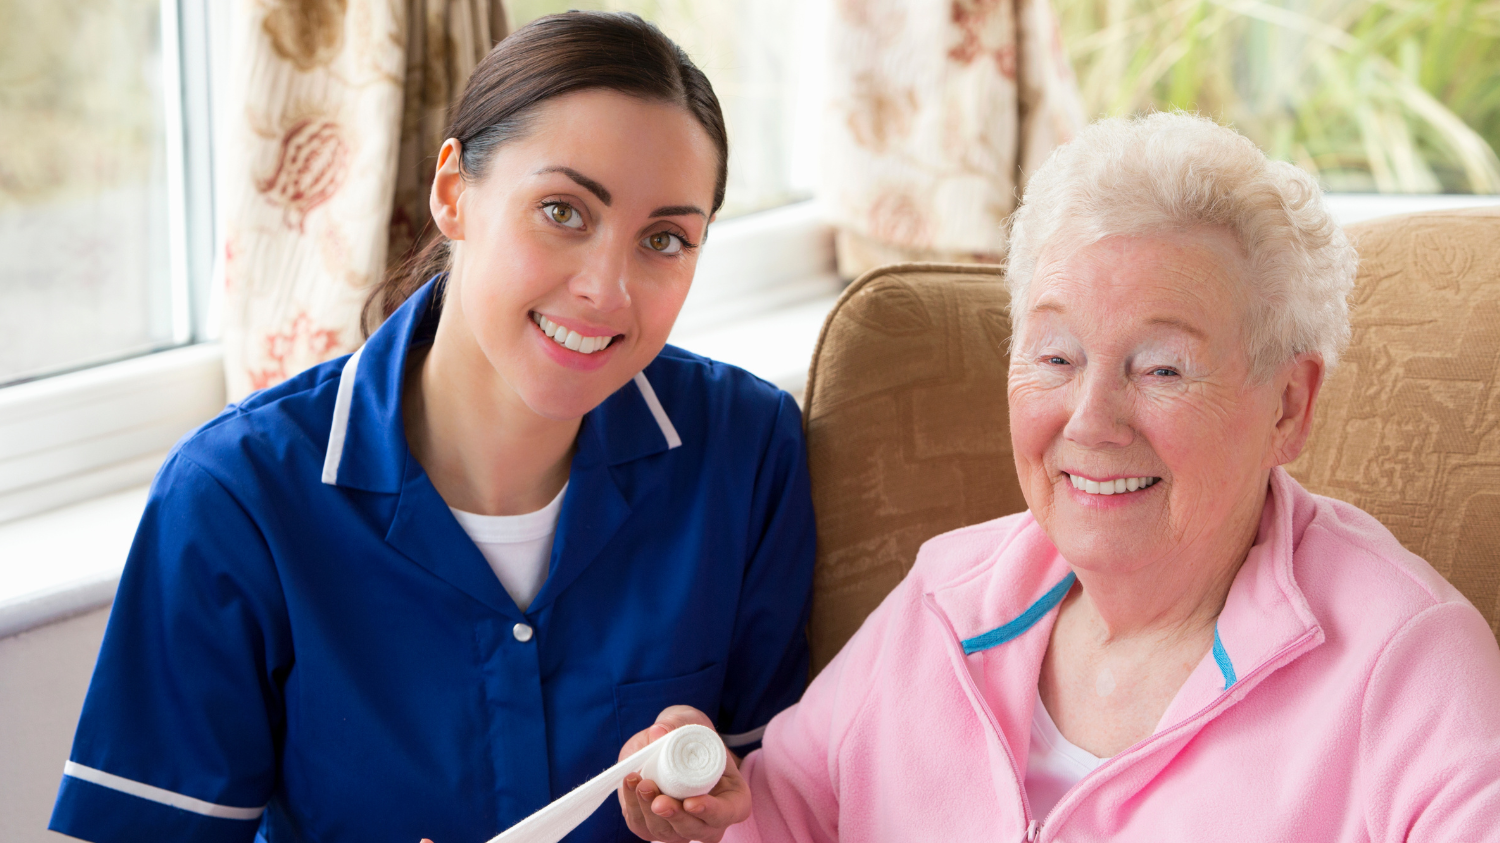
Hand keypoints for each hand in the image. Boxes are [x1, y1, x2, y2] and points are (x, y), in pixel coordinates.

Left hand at [617, 705, 750, 842]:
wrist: (664, 742)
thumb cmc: (688, 734)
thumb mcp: (687, 721)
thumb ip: (676, 724)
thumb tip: (659, 732)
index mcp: (731, 795)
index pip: (729, 812)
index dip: (713, 812)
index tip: (690, 802)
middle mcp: (709, 818)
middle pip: (698, 830)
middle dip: (676, 817)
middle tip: (659, 801)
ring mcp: (682, 826)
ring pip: (669, 833)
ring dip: (651, 813)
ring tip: (640, 784)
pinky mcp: (655, 825)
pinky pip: (644, 826)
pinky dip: (634, 807)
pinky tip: (631, 783)